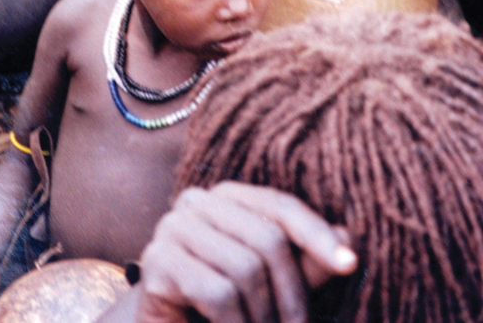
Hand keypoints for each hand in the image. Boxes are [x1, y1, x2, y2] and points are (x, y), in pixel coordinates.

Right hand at [136, 184, 356, 322]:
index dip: (317, 234)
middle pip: (267, 238)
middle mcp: (196, 202)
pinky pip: (217, 292)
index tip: (350, 264)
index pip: (280, 206)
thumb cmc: (226, 309)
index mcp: (227, 197)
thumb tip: (349, 239)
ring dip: (263, 318)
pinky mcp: (158, 263)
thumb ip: (306, 264)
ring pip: (245, 268)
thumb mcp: (272, 286)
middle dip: (291, 295)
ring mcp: (172, 228)